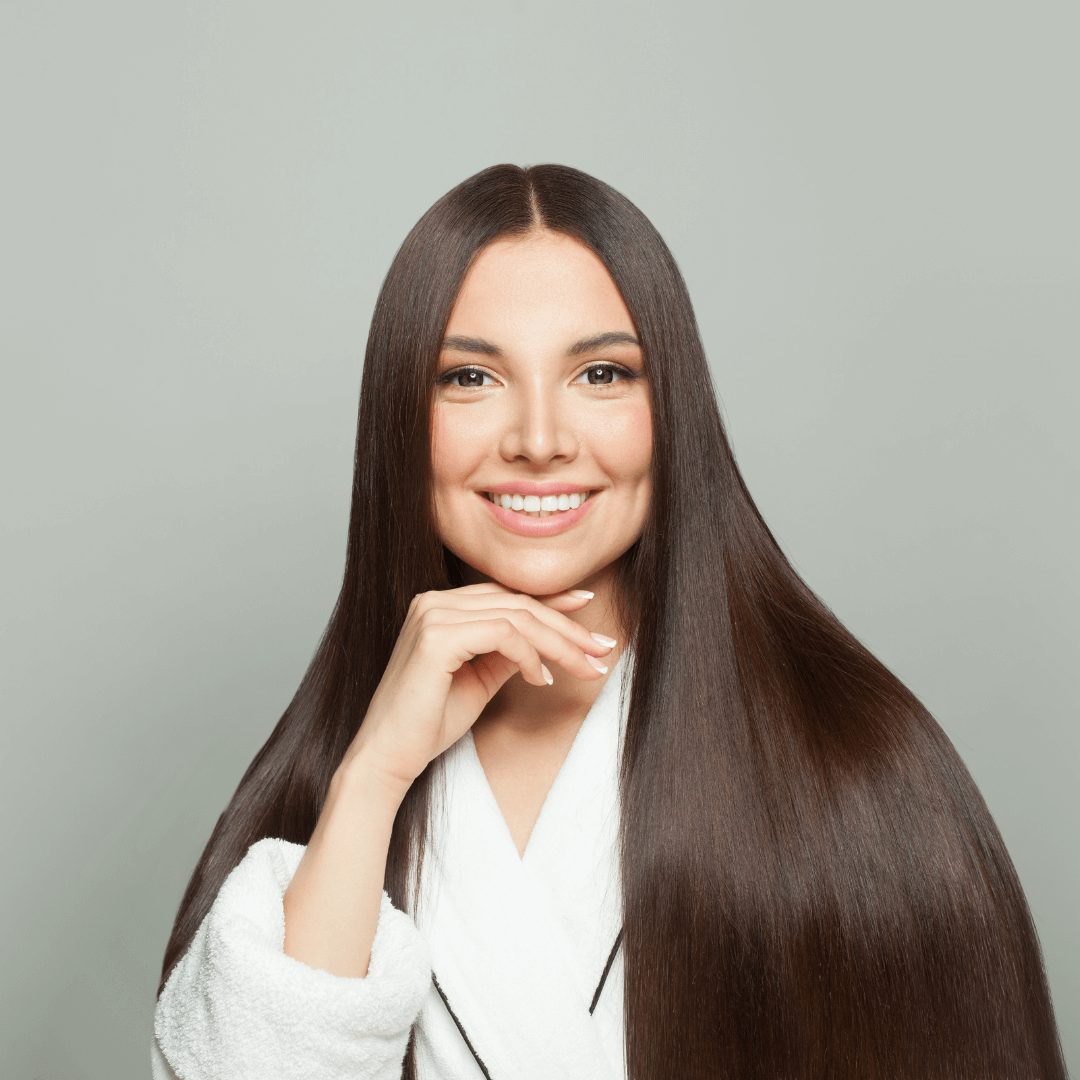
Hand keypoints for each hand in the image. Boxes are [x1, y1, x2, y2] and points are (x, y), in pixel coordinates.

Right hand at [342, 582, 615, 789]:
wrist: (387, 756)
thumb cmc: (427, 723)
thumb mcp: (480, 679)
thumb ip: (509, 653)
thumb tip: (547, 641)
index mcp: (440, 606)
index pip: (507, 596)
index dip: (552, 600)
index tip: (588, 604)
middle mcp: (433, 601)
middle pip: (518, 603)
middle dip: (566, 628)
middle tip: (601, 650)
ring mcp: (432, 614)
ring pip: (517, 617)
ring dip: (558, 643)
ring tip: (585, 669)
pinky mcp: (436, 636)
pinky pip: (503, 634)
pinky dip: (530, 655)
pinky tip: (542, 679)